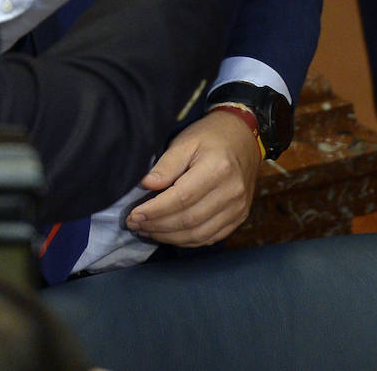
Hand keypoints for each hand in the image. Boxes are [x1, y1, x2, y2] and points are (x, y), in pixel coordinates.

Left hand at [125, 111, 261, 245]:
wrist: (242, 137)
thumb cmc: (210, 136)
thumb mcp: (186, 141)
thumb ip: (166, 165)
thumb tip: (145, 185)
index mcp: (218, 168)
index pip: (181, 198)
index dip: (155, 210)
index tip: (134, 215)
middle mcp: (231, 192)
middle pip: (189, 220)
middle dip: (158, 226)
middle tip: (135, 225)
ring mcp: (238, 207)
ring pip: (198, 234)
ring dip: (169, 237)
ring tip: (147, 230)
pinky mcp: (239, 217)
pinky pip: (209, 238)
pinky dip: (186, 241)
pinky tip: (169, 234)